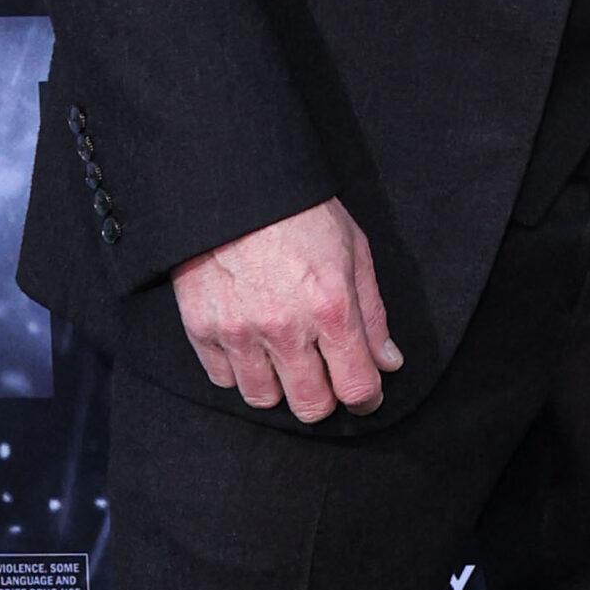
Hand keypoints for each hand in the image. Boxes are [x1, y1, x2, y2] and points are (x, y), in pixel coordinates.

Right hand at [173, 198, 402, 421]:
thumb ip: (372, 313)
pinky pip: (223, 378)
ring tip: (284, 356)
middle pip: (310, 406)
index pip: (356, 386)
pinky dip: (239, 369)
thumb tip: (388, 362)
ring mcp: (239, 331)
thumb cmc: (301, 213)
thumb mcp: (354, 250)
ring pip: (263, 399)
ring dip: (279, 386)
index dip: (367, 398)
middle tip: (325, 377)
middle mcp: (285, 327)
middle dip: (324, 399)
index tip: (366, 394)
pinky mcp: (202, 328)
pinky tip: (250, 342)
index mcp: (330, 306)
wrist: (236, 184)